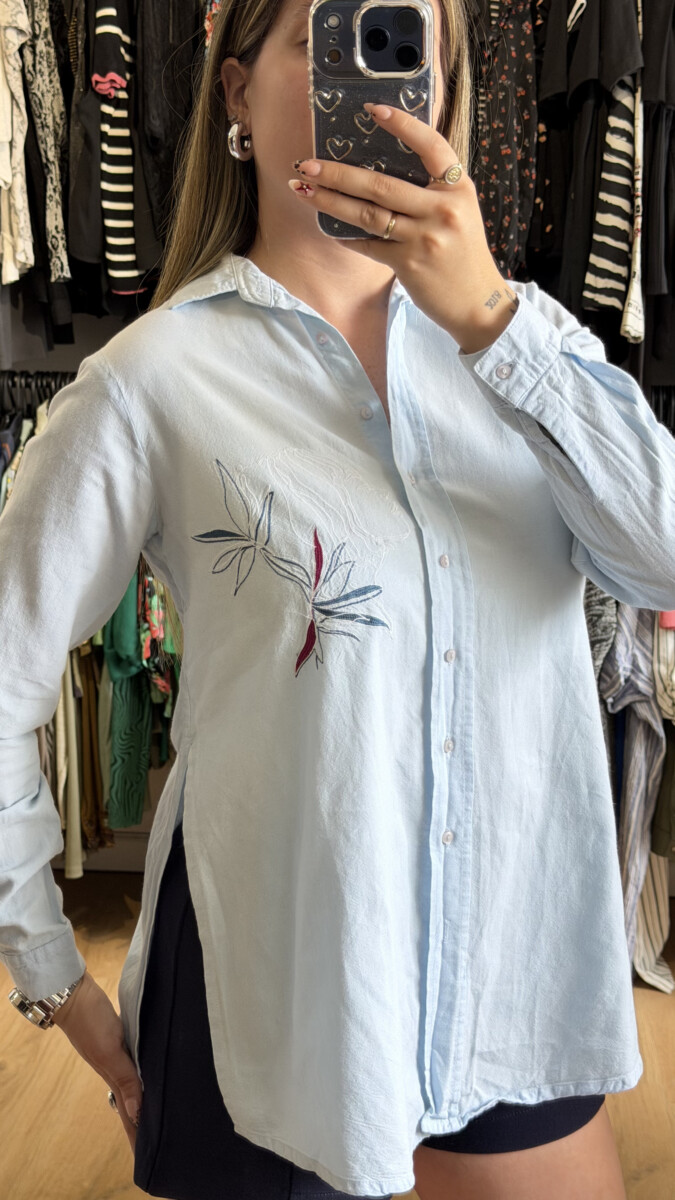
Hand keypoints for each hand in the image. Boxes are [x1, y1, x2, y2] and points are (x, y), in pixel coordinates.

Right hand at [51, 969, 142, 1153]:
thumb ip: (125, 1078)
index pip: (129, 1113)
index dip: (137, 1133)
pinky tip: (148, 1073)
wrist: (74, 991)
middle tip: (159, 1139)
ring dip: (145, 1097)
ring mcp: (115, 1054)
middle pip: (133, 1102)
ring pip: (133, 1083)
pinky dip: (141, 1074)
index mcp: (113, 1076)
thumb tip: (135, 1113)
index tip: (149, 1154)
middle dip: (144, 1121)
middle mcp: (115, 1068)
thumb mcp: (109, 1050)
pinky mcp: (118, 1040)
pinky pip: (133, 1064)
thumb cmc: (90, 1019)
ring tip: (158, 1111)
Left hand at [290, 102, 518, 352]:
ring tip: (303, 189)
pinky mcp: (409, 264)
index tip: (373, 109)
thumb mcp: (460, 211)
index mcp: (457, 188)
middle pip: (381, 184)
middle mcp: (442, 209)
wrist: (478, 302)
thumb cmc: (464, 254)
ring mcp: (424, 238)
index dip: (403, 124)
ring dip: (331, 201)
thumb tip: (382, 171)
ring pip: (368, 214)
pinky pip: (369, 245)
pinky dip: (347, 236)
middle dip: (338, 173)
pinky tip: (328, 227)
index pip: (430, 145)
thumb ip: (432, 190)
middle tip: (307, 164)